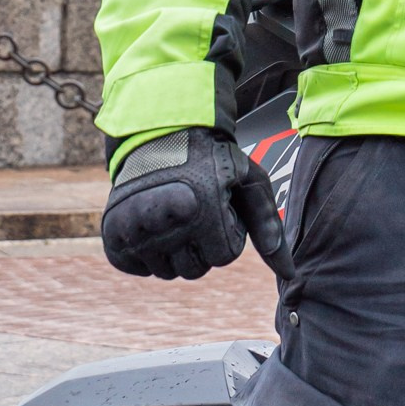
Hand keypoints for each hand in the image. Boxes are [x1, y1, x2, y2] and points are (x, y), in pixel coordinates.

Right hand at [101, 128, 288, 281]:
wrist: (159, 132)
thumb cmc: (211, 157)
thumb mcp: (248, 180)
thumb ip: (268, 224)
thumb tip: (291, 273)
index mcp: (204, 211)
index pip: (224, 256)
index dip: (226, 231)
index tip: (219, 203)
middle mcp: (168, 224)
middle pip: (195, 270)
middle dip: (200, 245)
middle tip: (196, 208)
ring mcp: (137, 231)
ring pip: (167, 271)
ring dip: (174, 249)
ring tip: (174, 211)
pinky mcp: (114, 236)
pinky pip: (137, 267)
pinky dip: (145, 252)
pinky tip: (152, 222)